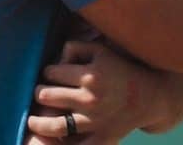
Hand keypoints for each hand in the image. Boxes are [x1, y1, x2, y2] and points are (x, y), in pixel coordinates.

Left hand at [26, 39, 151, 143]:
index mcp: (90, 75)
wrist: (149, 96)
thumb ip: (75, 48)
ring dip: (38, 122)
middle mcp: (91, 99)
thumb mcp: (101, 50)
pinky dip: (62, 144)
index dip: (48, 72)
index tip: (50, 75)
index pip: (52, 73)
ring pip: (55, 125)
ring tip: (33, 120)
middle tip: (39, 94)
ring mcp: (95, 121)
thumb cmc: (121, 69)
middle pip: (48, 97)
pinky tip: (54, 139)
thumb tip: (54, 58)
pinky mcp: (102, 138)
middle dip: (39, 93)